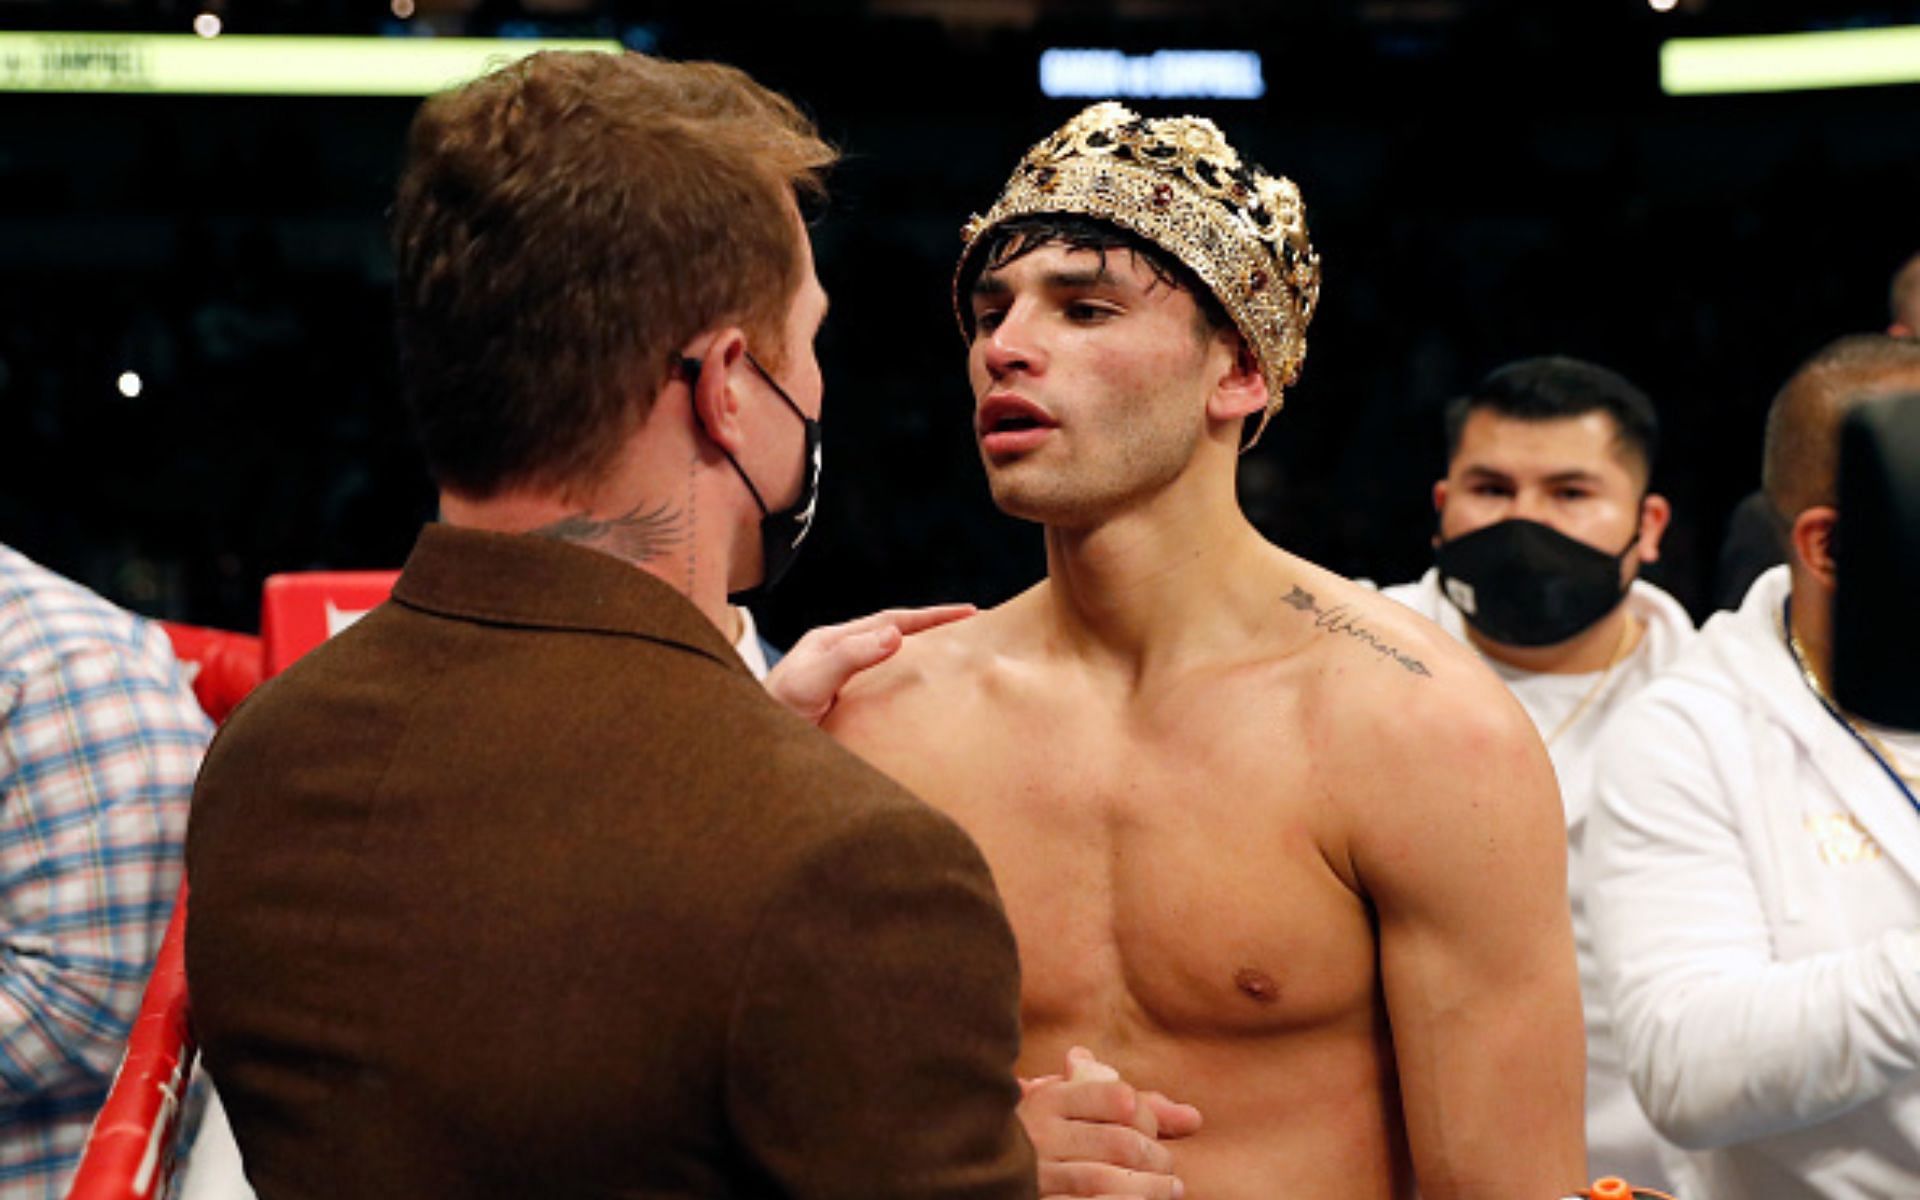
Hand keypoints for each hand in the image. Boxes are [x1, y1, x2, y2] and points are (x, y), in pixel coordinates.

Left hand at [764, 604, 974, 723]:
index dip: (931, 616)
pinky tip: (920, 709)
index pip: (891, 620)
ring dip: (921, 660)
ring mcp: (836, 684)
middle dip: (932, 632)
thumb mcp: (808, 683)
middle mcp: (834, 658)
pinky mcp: (837, 711)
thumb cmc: (767, 716)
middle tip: (973, 633)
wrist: (740, 755)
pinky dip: (906, 691)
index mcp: (830, 642)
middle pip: (893, 636)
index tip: (970, 613)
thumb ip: (848, 657)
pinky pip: (881, 693)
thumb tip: (895, 634)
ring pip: (888, 664)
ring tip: (955, 666)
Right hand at [1018, 1046, 1201, 1198]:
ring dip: (1152, 1190)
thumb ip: (1133, 1108)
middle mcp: (1040, 1134)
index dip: (1149, 1117)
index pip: (1119, 1098)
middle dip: (1158, 1159)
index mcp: (1051, 1100)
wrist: (989, 1171)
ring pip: (1108, 1179)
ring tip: (1170, 1191)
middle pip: (1121, 1141)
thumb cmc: (1049, 1139)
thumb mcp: (1078, 1112)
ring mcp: (1036, 1173)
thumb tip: (1194, 1118)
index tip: (1153, 1133)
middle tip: (1169, 1171)